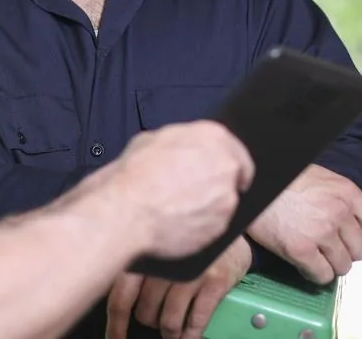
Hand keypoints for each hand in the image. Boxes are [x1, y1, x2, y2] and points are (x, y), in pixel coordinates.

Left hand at [106, 237, 251, 338]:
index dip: (115, 325)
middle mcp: (164, 262)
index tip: (115, 338)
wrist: (224, 213)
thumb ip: (133, 258)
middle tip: (153, 317)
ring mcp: (191, 272)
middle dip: (148, 320)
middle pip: (144, 312)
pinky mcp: (215, 281)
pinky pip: (197, 321)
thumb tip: (108, 282)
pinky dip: (191, 334)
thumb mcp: (153, 235)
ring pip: (169, 321)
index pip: (120, 298)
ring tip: (171, 329)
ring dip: (169, 331)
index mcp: (142, 252)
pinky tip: (188, 334)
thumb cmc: (182, 228)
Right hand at [111, 121, 254, 258]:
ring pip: (224, 201)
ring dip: (209, 205)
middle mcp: (225, 165)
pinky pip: (216, 225)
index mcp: (210, 136)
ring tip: (178, 207)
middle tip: (193, 191)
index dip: (224, 163)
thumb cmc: (132, 176)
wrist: (126, 212)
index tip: (219, 172)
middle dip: (217, 183)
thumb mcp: (150, 140)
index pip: (235, 149)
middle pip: (233, 175)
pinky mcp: (223, 225)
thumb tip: (182, 150)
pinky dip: (202, 225)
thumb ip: (178, 143)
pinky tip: (178, 221)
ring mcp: (227, 197)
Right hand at [247, 164, 361, 282]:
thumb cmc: (279, 179)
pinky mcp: (300, 249)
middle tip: (327, 248)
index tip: (351, 239)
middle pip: (361, 251)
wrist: (249, 183)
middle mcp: (339, 212)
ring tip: (313, 256)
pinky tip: (302, 263)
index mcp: (347, 192)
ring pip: (343, 267)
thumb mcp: (319, 177)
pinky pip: (322, 275)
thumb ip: (339, 197)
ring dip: (330, 265)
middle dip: (344, 252)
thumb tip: (350, 221)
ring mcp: (321, 232)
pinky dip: (313, 274)